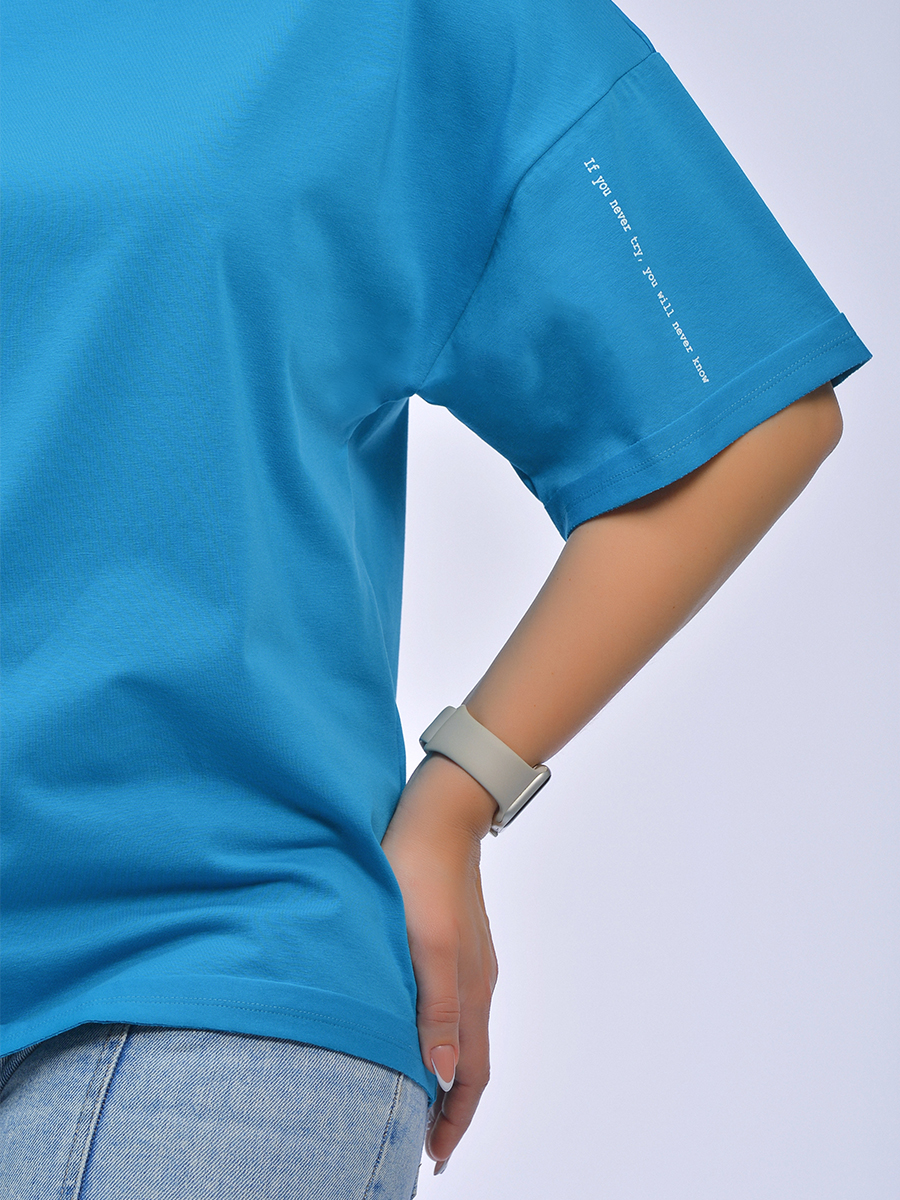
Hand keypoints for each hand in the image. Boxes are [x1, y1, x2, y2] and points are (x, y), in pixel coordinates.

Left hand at [381, 751, 498, 1173]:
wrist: (438, 812)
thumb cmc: (419, 874)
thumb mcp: (422, 945)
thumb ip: (433, 1010)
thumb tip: (439, 1077)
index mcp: (469, 991)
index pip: (468, 1075)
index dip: (453, 1120)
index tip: (434, 1158)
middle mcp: (476, 983)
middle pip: (469, 1060)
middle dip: (450, 1106)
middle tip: (424, 1141)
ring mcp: (470, 960)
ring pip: (461, 1033)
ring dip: (444, 1071)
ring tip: (418, 1095)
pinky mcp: (458, 940)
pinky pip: (454, 1005)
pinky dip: (440, 1035)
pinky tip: (417, 1028)